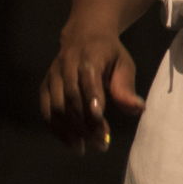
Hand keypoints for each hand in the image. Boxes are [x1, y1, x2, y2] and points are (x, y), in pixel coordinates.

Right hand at [40, 25, 145, 152]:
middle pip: (71, 97)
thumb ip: (126, 87)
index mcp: (89, 56)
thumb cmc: (109, 54)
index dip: (92, 100)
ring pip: (55, 107)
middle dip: (85, 122)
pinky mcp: (44, 86)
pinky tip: (72, 143)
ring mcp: (52, 76)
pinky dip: (57, 129)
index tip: (100, 120)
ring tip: (85, 147)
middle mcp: (66, 65)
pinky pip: (46, 111)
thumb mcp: (124, 64)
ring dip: (70, 130)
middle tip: (100, 143)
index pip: (88, 80)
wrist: (84, 36)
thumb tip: (138, 109)